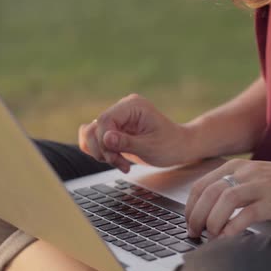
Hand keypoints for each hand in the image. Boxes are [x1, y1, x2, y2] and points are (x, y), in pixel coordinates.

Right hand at [78, 94, 195, 171]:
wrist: (180, 147)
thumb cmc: (170, 145)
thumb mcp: (150, 147)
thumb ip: (126, 143)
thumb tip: (105, 138)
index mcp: (133, 106)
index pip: (105, 120)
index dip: (104, 141)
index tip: (115, 158)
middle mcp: (122, 108)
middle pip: (95, 127)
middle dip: (103, 150)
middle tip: (120, 164)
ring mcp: (117, 118)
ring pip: (90, 133)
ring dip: (101, 153)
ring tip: (120, 163)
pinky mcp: (114, 129)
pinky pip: (94, 138)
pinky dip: (100, 151)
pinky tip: (115, 160)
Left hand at [185, 159, 270, 237]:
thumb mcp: (255, 177)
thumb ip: (234, 187)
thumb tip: (209, 211)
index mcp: (237, 167)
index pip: (202, 185)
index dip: (190, 206)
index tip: (188, 221)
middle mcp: (246, 173)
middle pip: (209, 193)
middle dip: (196, 216)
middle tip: (194, 233)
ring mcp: (260, 186)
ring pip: (224, 201)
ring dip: (212, 221)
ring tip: (209, 236)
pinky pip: (246, 215)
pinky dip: (232, 229)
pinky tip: (227, 239)